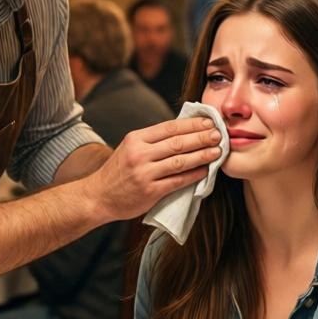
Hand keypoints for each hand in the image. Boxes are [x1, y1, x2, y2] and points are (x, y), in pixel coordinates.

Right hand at [85, 117, 221, 220]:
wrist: (98, 196)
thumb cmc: (118, 171)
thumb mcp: (129, 148)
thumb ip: (152, 141)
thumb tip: (184, 131)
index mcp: (135, 139)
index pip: (169, 127)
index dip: (192, 124)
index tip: (209, 121)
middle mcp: (139, 154)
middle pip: (177, 142)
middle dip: (201, 137)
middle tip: (219, 134)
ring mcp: (144, 173)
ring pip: (180, 161)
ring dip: (201, 155)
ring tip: (217, 151)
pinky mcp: (149, 191)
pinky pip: (177, 181)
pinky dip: (193, 175)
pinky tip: (205, 171)